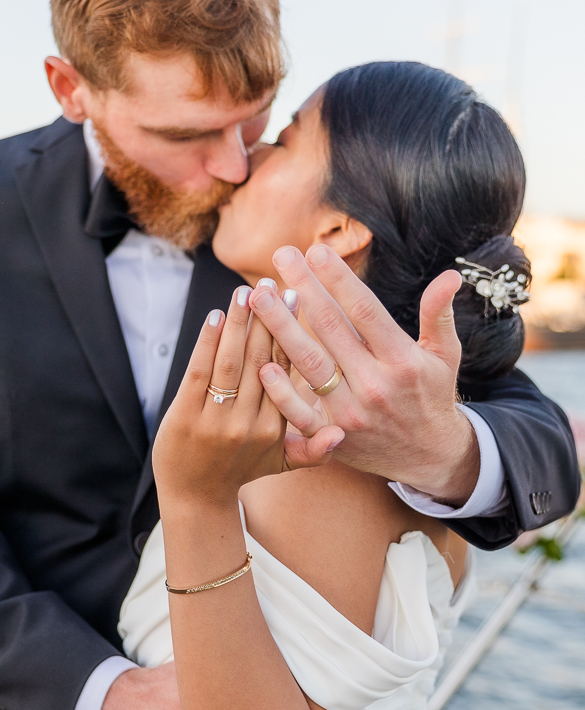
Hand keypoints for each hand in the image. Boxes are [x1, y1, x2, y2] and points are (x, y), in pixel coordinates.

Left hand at [152, 285, 344, 508]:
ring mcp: (215, 419)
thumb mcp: (283, 464)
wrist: (194, 498)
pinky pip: (200, 371)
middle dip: (269, 318)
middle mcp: (249, 423)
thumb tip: (343, 433)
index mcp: (276, 429)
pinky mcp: (186, 414)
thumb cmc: (240, 471)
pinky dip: (208, 341)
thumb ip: (315, 449)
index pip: (289, 372)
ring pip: (233, 361)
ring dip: (240, 322)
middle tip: (276, 284)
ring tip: (247, 291)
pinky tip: (217, 315)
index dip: (294, 333)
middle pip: (263, 359)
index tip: (300, 300)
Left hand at [249, 245, 478, 504]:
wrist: (430, 459)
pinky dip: (282, 392)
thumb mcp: (445, 356)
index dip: (339, 279)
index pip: (365, 310)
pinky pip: (301, 414)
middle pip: (331, 329)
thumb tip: (451, 276)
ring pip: (309, 364)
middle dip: (304, 288)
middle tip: (281, 254)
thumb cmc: (432, 396)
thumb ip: (439, 315)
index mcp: (402, 360)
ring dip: (280, 327)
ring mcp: (352, 412)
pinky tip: (262, 364)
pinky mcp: (333, 437)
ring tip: (257, 295)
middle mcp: (375, 384)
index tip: (316, 250)